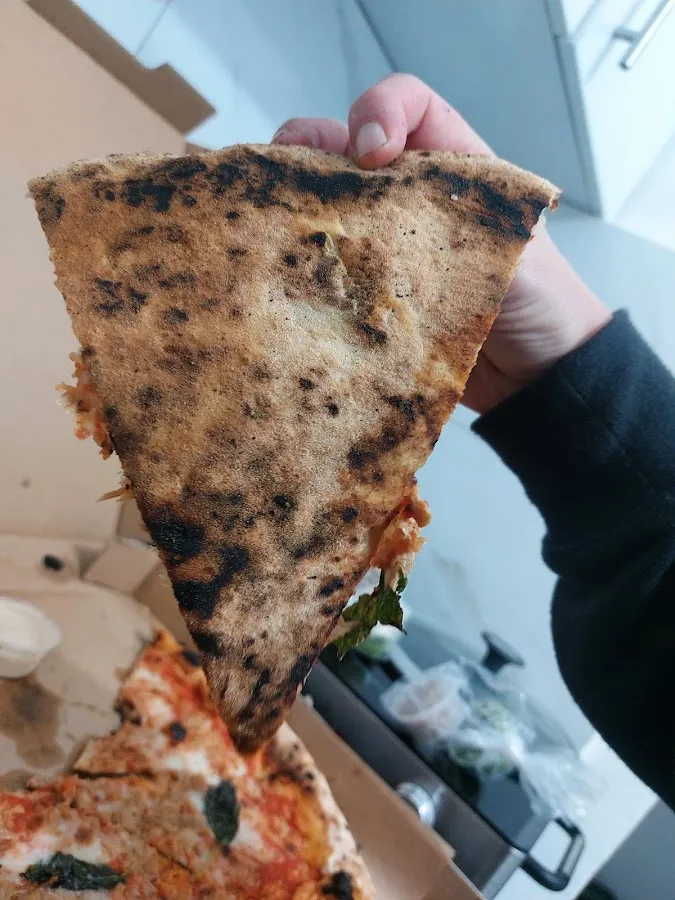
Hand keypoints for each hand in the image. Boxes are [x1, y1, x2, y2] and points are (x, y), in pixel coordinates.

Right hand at [272, 74, 610, 413]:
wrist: (534, 370)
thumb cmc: (541, 299)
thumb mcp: (514, 241)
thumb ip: (460, 213)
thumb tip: (389, 212)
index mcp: (453, 165)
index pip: (409, 106)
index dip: (380, 111)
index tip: (372, 153)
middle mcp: (408, 195)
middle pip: (341, 146)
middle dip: (305, 147)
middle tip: (285, 178)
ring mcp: (380, 243)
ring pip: (322, 205)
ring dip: (292, 207)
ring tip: (273, 226)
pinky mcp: (366, 290)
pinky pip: (323, 269)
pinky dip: (298, 265)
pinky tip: (288, 275)